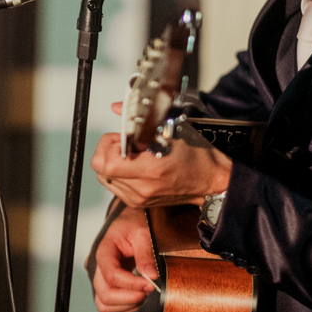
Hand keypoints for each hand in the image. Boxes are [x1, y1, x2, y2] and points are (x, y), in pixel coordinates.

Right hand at [89, 206, 157, 311]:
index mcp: (103, 251)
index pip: (112, 276)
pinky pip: (108, 305)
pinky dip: (124, 307)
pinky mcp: (105, 285)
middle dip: (129, 298)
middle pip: (105, 294)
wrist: (128, 222)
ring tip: (143, 294)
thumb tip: (152, 276)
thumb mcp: (142, 233)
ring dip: (126, 305)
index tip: (150, 284)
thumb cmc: (133, 224)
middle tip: (149, 290)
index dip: (132, 284)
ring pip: (104, 304)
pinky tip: (137, 297)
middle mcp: (97, 266)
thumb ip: (146, 254)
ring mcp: (99, 278)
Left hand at [91, 116, 232, 209]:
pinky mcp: (137, 202)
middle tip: (125, 144)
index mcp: (150, 170)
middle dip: (109, 152)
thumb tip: (118, 108)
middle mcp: (142, 188)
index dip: (107, 146)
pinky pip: (114, 185)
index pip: (105, 163)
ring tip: (132, 155)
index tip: (120, 138)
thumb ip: (140, 119)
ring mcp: (138, 198)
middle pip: (101, 170)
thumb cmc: (196, 157)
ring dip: (113, 163)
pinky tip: (135, 165)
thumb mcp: (171, 129)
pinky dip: (119, 173)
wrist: (209, 181)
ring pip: (105, 177)